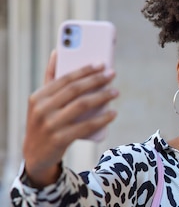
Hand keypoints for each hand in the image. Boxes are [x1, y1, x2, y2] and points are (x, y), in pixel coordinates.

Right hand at [23, 50, 117, 186]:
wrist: (35, 155)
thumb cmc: (44, 123)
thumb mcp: (41, 102)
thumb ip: (50, 78)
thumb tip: (57, 51)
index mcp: (38, 96)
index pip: (64, 78)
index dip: (84, 70)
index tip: (101, 63)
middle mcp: (42, 109)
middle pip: (74, 90)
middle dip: (96, 80)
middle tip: (112, 74)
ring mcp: (50, 125)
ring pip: (81, 106)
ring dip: (101, 97)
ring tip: (115, 92)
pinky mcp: (60, 139)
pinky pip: (86, 126)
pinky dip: (101, 119)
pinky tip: (112, 113)